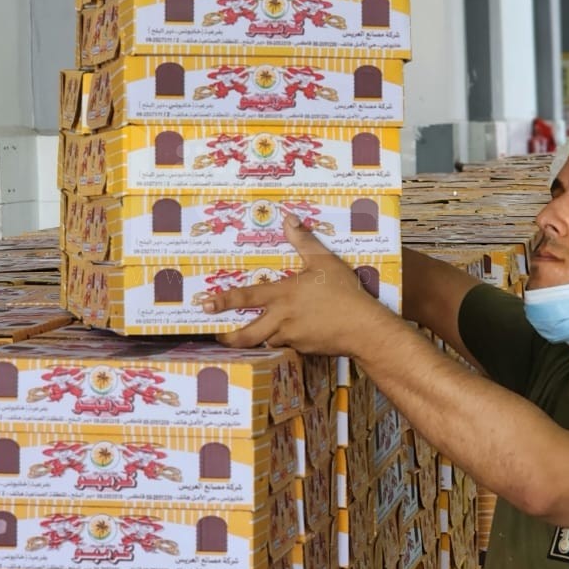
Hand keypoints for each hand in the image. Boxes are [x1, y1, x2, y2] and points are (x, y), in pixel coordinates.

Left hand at [203, 215, 396, 354]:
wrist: (364, 328)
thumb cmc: (343, 293)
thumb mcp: (324, 262)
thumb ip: (304, 241)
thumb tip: (289, 218)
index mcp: (283, 295)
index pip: (245, 297)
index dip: (222, 301)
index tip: (204, 304)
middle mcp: (281, 319)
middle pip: (247, 334)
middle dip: (229, 337)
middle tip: (218, 336)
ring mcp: (292, 337)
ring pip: (267, 340)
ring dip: (259, 338)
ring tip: (253, 333)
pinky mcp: (304, 349)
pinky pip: (287, 345)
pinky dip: (284, 340)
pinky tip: (292, 334)